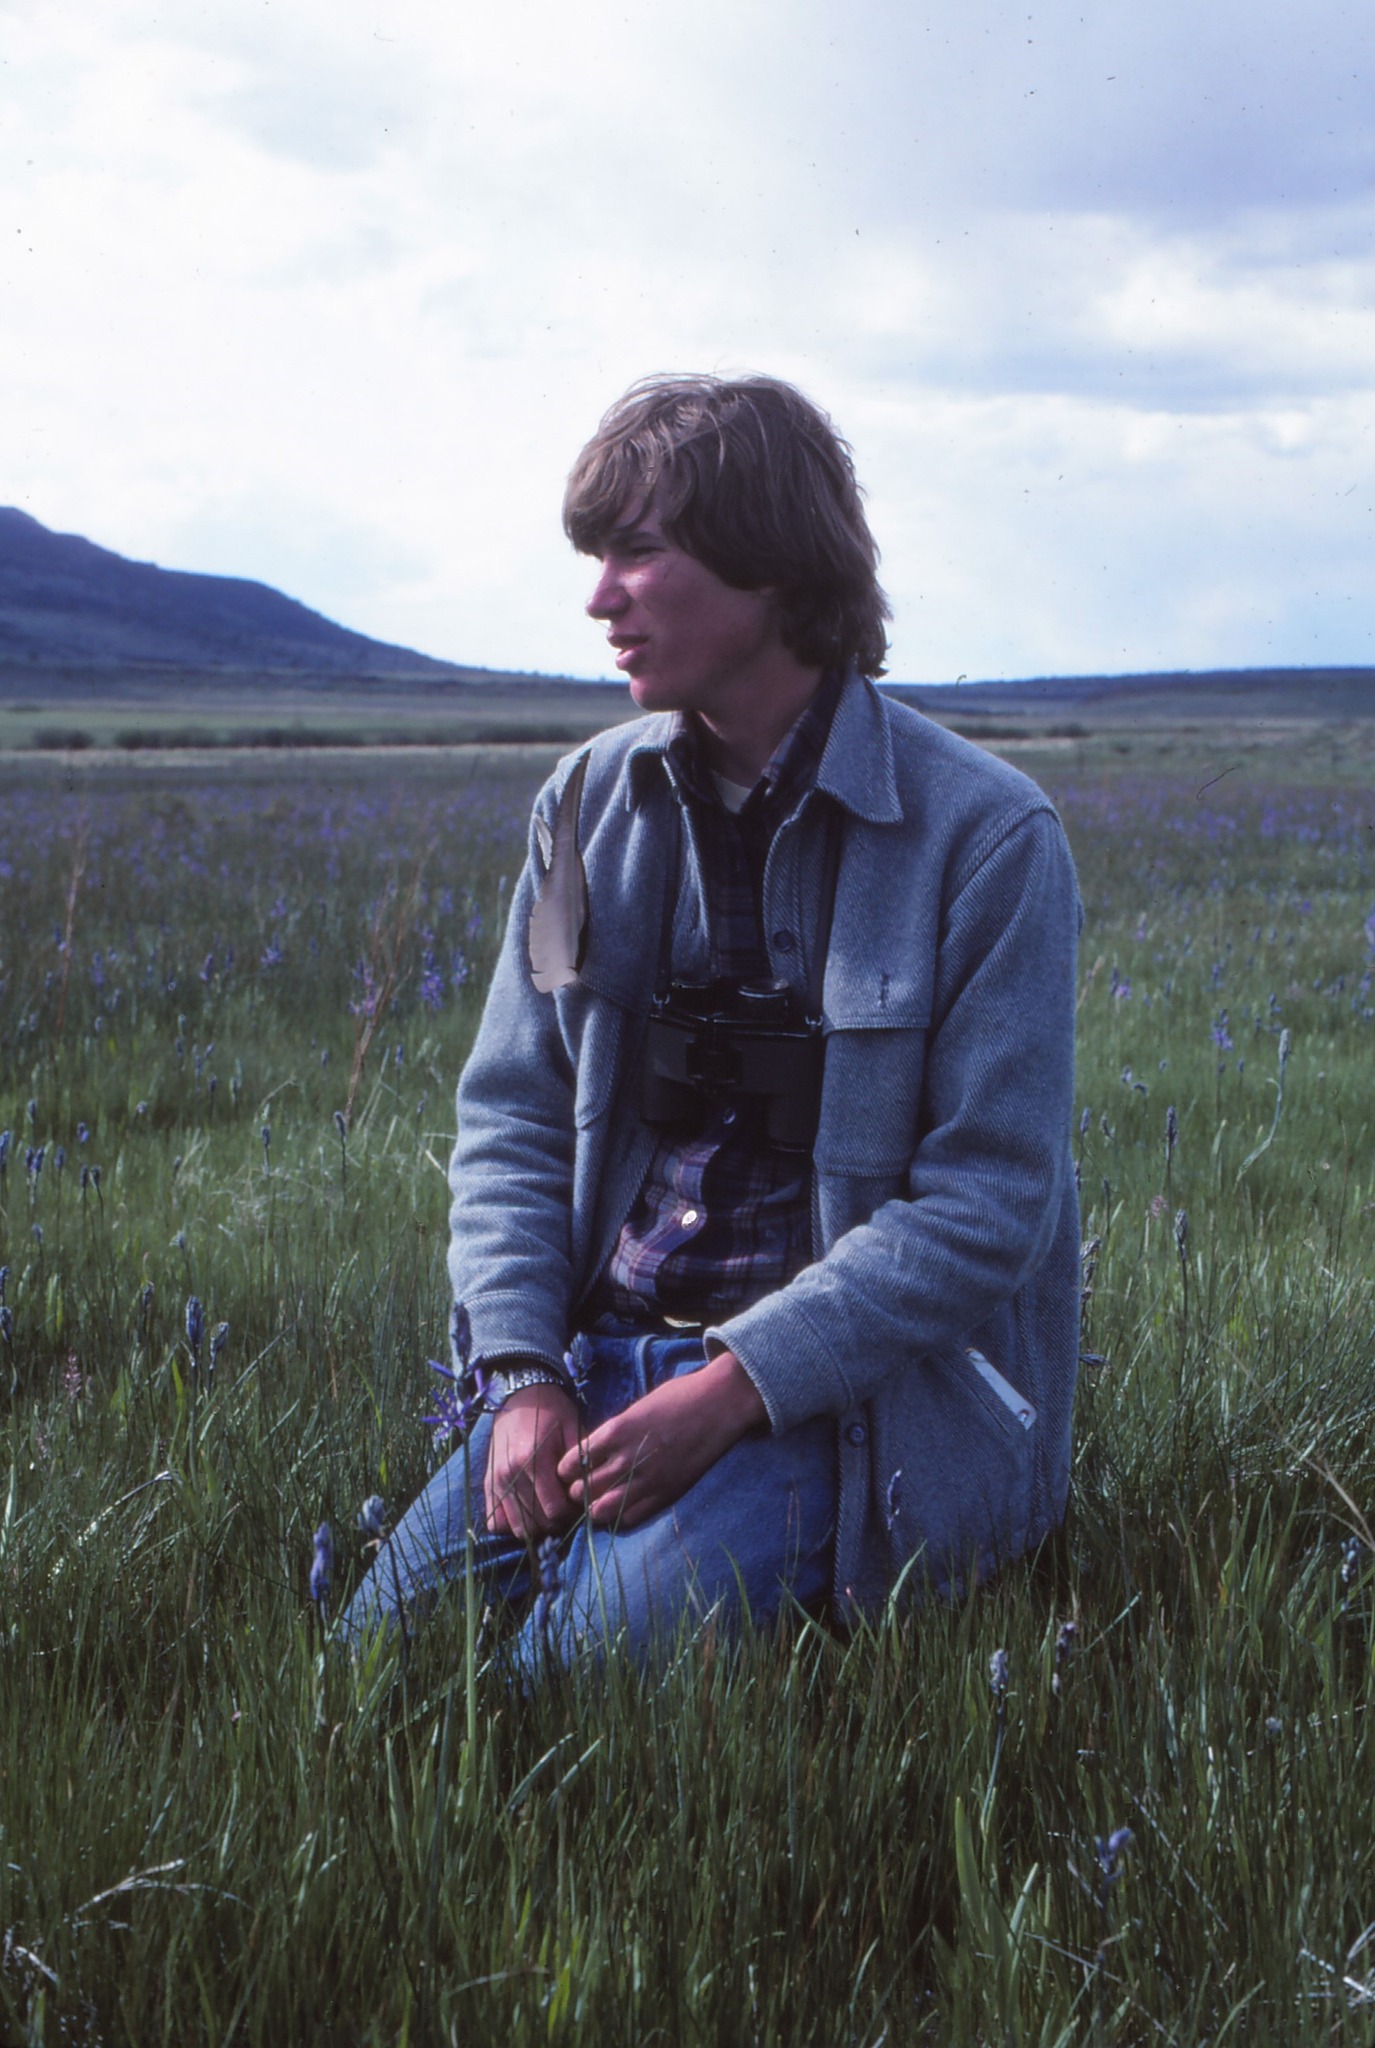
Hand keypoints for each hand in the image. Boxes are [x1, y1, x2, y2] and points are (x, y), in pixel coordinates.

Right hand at [483, 1384, 580, 1540]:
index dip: (570, 1514)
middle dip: (555, 1524)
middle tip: (566, 1512)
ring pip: (516, 1526)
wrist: (521, 1394)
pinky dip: (510, 1524)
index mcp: (534, 1460)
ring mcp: (495, 1480)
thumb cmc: (553, 1411)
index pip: (554, 1509)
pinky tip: (526, 1513)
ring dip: (535, 1527)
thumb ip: (580, 1463)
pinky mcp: (487, 1483)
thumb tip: (588, 1495)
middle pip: (535, 1523)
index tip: (578, 1505)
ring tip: (547, 1513)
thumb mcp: (573, 1429)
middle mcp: (510, 1473)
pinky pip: (494, 1521)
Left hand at [556, 1349, 766, 1530]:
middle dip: (576, 1491)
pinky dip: (620, 1516)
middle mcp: (627, 1459)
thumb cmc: (678, 1396)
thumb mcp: (636, 1407)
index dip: (566, 1469)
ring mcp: (648, 1480)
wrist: (719, 1403)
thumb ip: (614, 1432)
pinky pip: (630, 1517)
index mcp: (615, 1431)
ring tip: (597, 1501)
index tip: (569, 1469)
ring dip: (594, 1507)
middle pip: (582, 1489)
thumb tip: (594, 1451)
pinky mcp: (666, 1493)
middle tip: (579, 1488)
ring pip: (601, 1510)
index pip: (572, 1462)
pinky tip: (621, 1507)